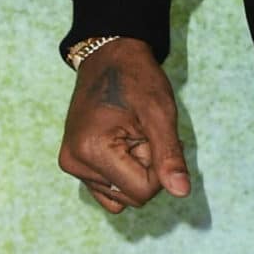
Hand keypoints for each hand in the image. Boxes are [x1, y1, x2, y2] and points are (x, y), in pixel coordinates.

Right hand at [57, 37, 192, 210]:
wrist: (108, 57)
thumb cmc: (136, 79)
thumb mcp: (160, 113)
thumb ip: (169, 156)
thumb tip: (182, 192)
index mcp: (91, 151)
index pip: (142, 191)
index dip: (159, 168)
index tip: (153, 134)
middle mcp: (74, 163)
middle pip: (131, 196)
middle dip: (147, 169)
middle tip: (143, 132)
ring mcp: (72, 165)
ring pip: (121, 195)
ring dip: (136, 170)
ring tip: (132, 135)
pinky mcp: (74, 163)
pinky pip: (108, 190)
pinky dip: (123, 174)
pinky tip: (123, 145)